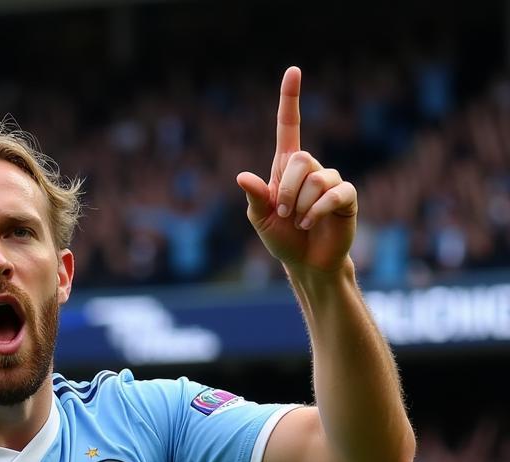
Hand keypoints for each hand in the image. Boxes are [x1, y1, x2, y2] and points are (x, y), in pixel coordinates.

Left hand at [237, 67, 357, 272]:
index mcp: (287, 168)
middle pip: (300, 159)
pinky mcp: (346, 197)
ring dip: (301, 206)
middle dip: (287, 190)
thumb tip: (242, 177)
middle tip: (285, 212)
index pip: (290, 126)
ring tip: (300, 222)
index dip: (291, 100)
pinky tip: (311, 224)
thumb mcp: (261, 219)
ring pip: (315, 180)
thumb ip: (254, 198)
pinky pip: (333, 194)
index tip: (293, 70)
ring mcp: (330, 181)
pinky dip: (317, 211)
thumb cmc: (282, 238)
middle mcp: (311, 169)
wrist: (306, 263)